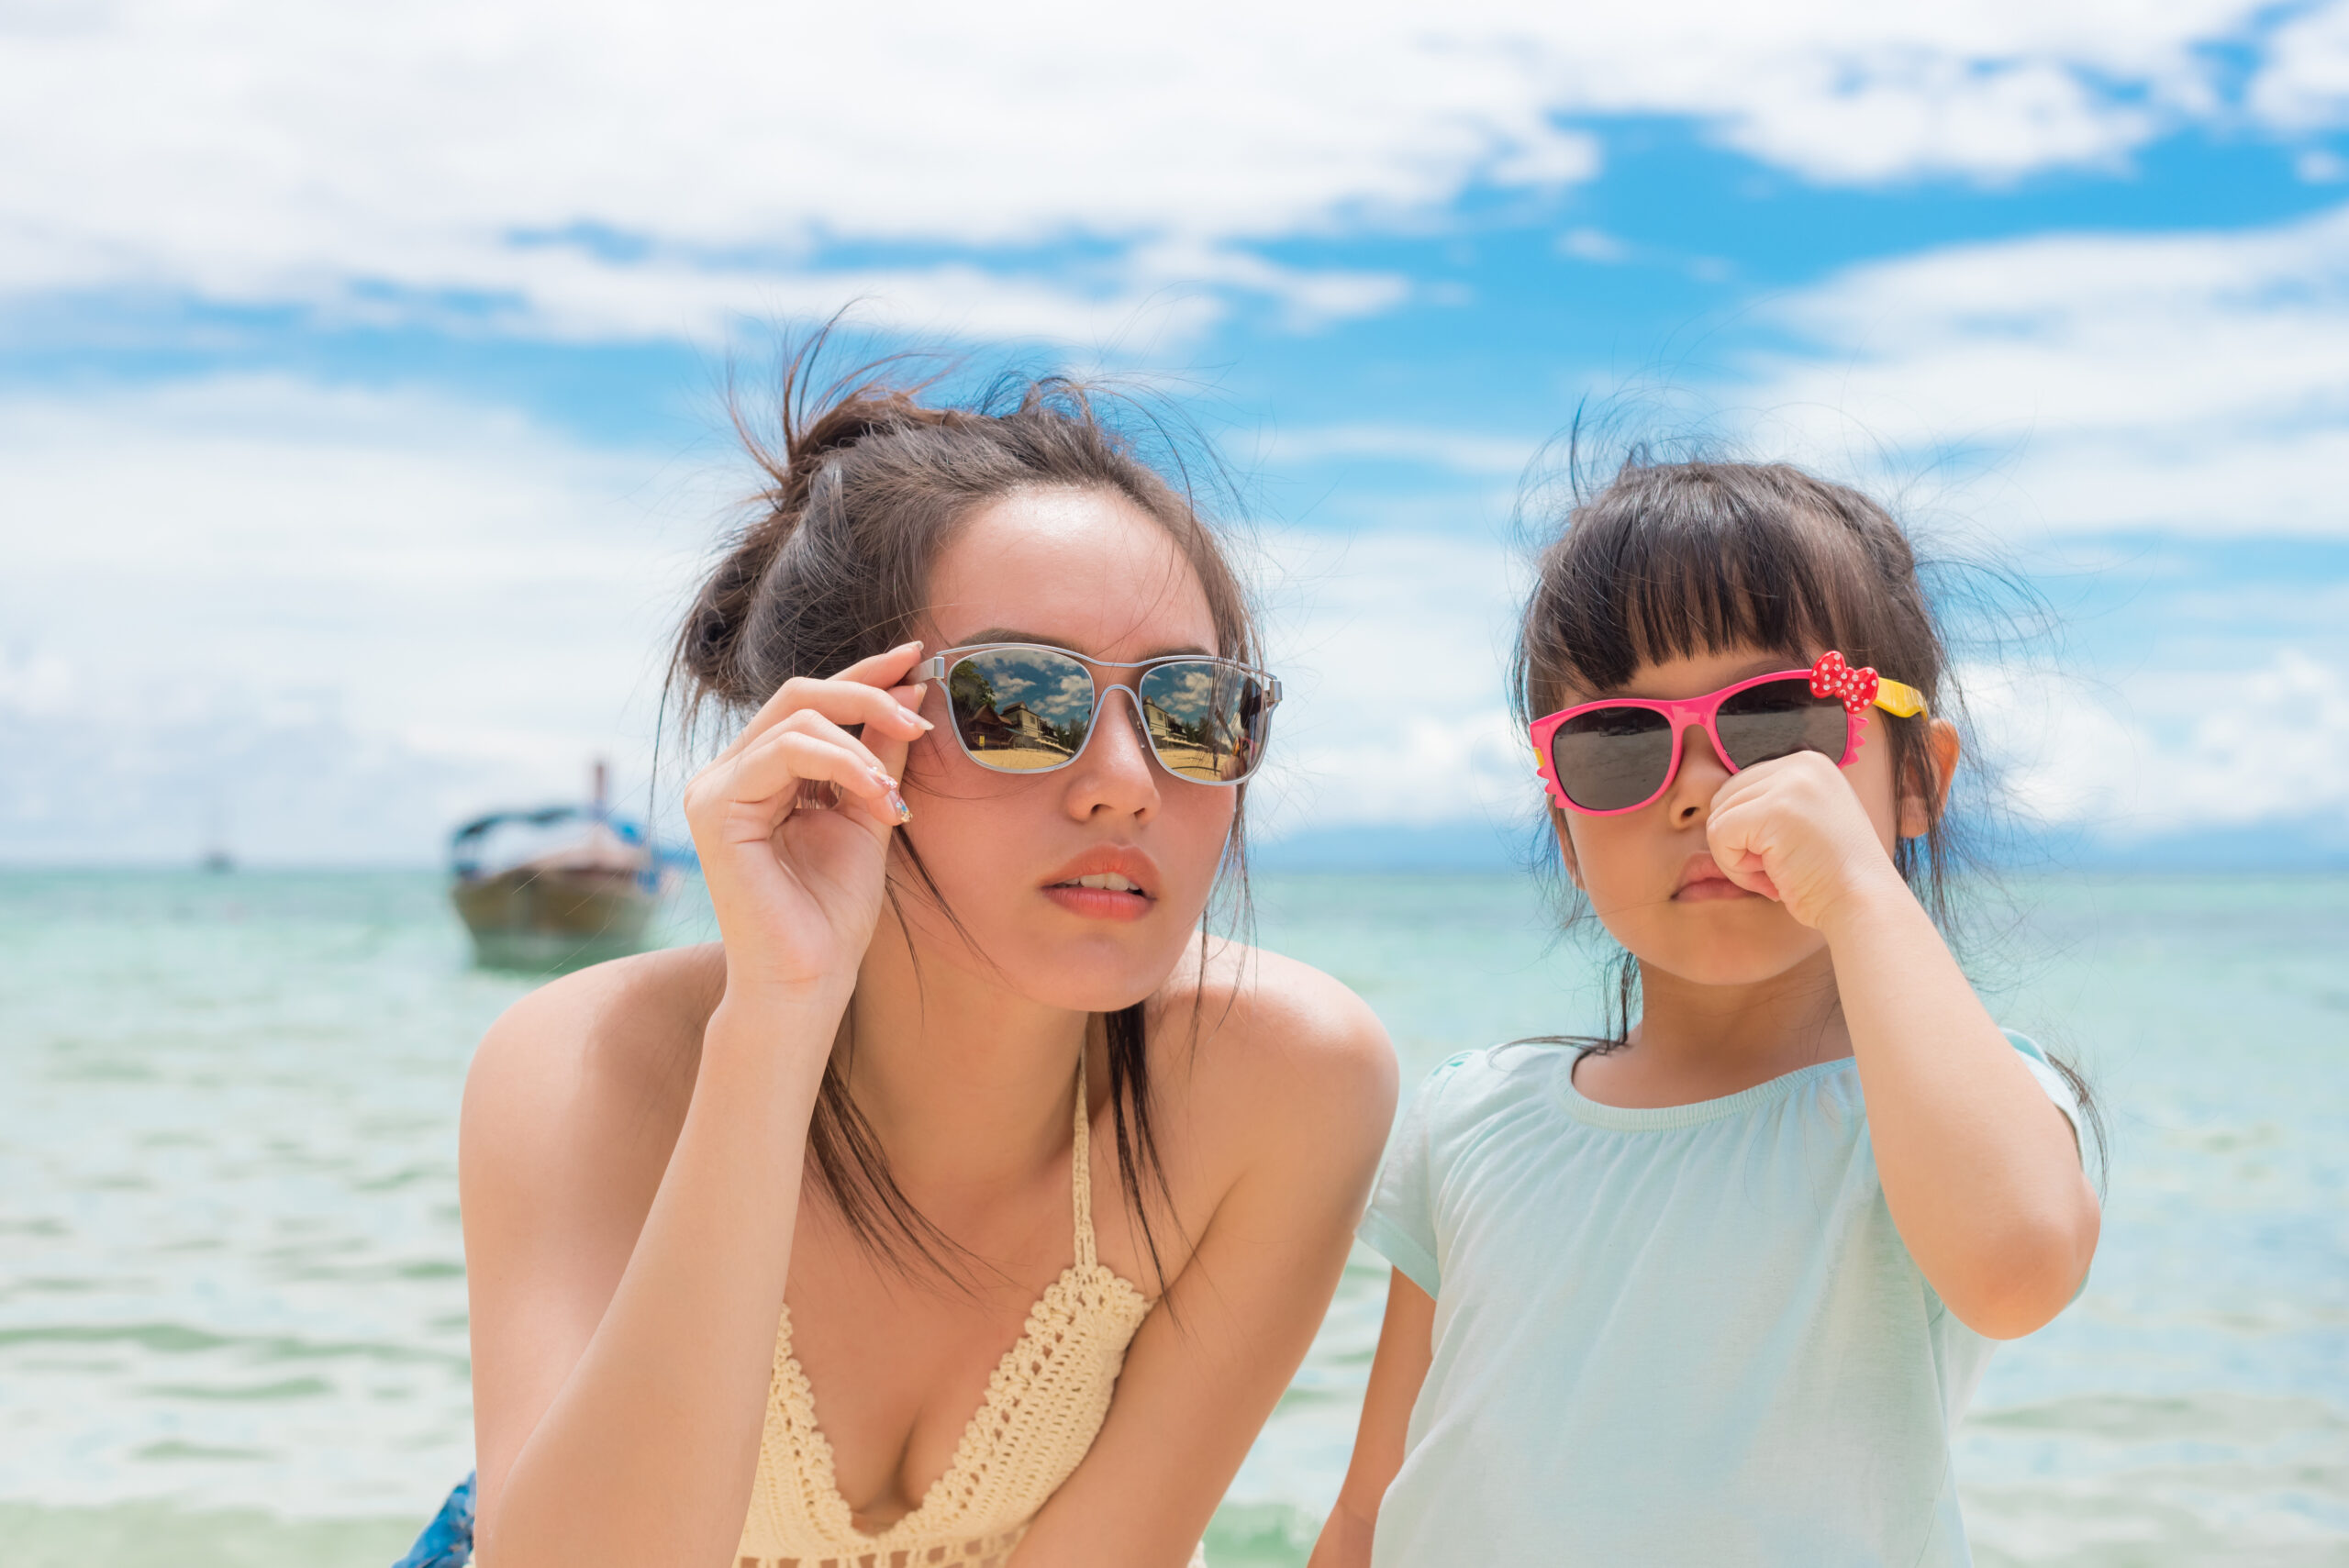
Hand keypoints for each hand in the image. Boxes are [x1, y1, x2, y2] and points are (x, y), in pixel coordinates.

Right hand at [680, 642, 933, 1001]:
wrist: (809, 979)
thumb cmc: (834, 912)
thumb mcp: (871, 813)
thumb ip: (882, 754)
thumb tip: (910, 689)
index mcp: (762, 772)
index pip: (811, 703)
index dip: (864, 672)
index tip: (917, 655)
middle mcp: (730, 772)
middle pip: (798, 695)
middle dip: (867, 692)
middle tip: (921, 713)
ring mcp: (714, 787)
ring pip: (796, 718)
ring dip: (863, 745)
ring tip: (895, 793)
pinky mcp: (714, 807)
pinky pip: (785, 753)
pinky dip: (842, 765)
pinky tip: (877, 797)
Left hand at [1703, 750, 1906, 931]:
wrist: (1864, 904)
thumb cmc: (1832, 876)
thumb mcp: (1807, 821)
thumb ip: (1772, 805)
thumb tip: (1719, 809)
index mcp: (1810, 764)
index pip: (1744, 787)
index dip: (1749, 832)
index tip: (1782, 856)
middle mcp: (1802, 764)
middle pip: (1726, 797)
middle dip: (1739, 841)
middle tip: (1774, 870)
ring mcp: (1790, 783)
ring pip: (1719, 816)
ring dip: (1736, 858)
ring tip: (1773, 875)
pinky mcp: (1774, 809)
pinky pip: (1719, 834)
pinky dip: (1733, 867)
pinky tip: (1768, 880)